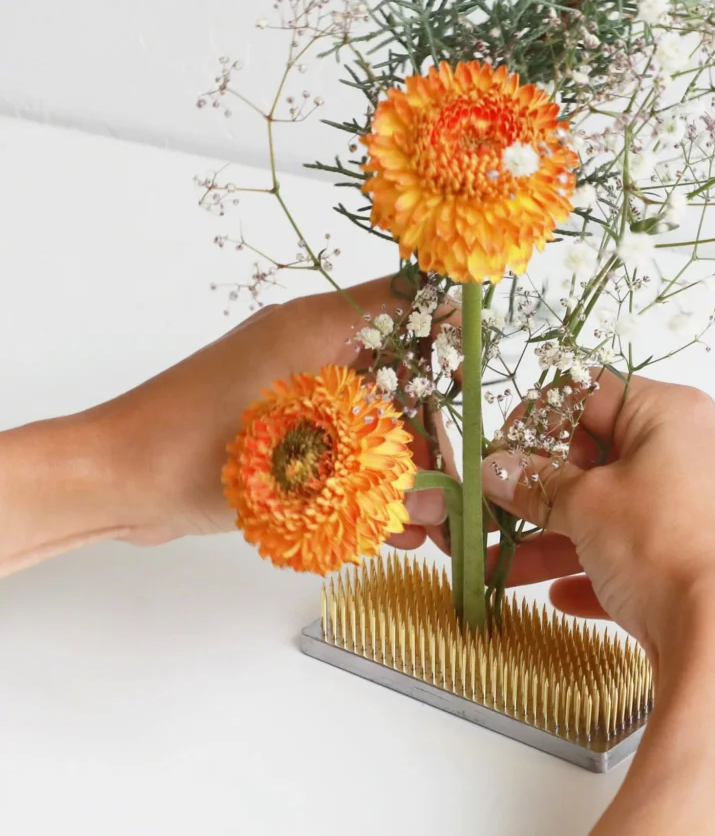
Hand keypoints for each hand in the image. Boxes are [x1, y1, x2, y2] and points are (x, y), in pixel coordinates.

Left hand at [82, 275, 448, 548]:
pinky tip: (388, 529)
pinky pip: (338, 441)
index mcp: (318, 327)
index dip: (452, 340)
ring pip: (371, 417)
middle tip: (454, 498)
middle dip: (431, 439)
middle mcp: (311, 346)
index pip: (410, 306)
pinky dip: (363, 478)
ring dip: (399, 470)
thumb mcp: (302, 455)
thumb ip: (381, 471)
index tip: (481, 393)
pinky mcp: (278, 423)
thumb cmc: (194, 450)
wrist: (112, 479)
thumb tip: (443, 502)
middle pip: (399, 377)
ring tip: (423, 529)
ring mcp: (294, 385)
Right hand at [482, 373, 714, 665]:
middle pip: (599, 457)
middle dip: (538, 491)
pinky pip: (639, 551)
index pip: (591, 392)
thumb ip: (534, 483)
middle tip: (495, 510)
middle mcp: (695, 450)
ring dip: (554, 539)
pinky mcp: (704, 555)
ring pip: (613, 511)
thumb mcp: (584, 506)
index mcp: (672, 414)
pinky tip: (562, 596)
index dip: (537, 418)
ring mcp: (704, 505)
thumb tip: (494, 469)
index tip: (500, 450)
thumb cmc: (660, 545)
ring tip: (501, 567)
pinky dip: (597, 569)